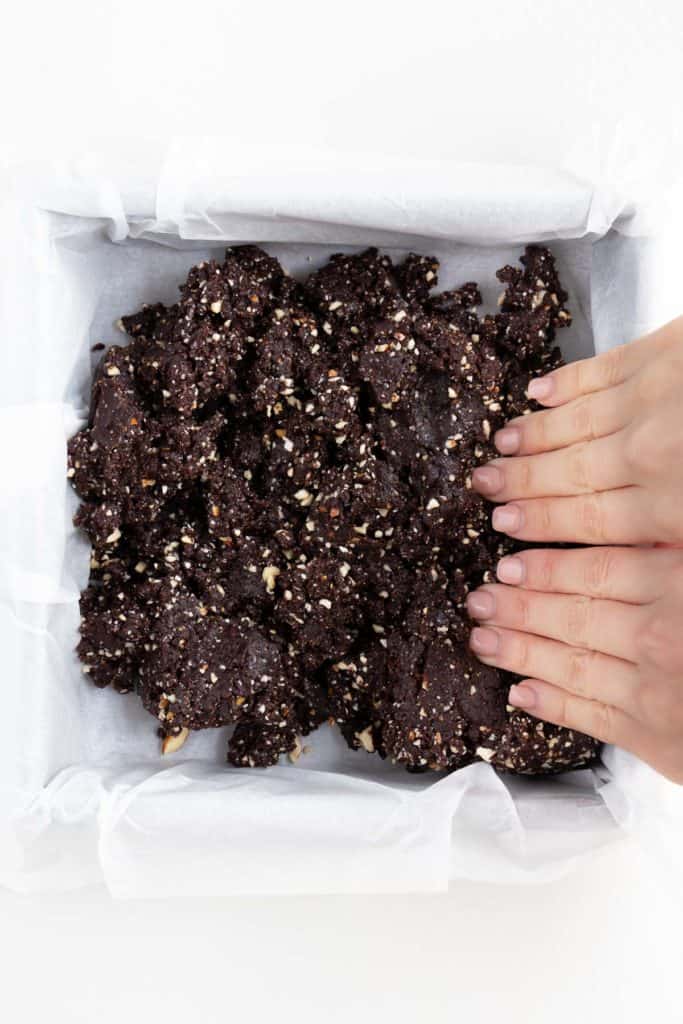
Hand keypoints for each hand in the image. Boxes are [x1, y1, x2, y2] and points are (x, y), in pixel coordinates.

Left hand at [466, 546, 682, 783]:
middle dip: (518, 606)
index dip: (546, 565)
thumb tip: (629, 534)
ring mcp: (656, 692)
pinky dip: (551, 703)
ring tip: (483, 638)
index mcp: (682, 584)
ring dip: (518, 650)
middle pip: (572, 614)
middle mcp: (663, 636)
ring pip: (569, 663)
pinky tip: (521, 692)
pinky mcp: (657, 742)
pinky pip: (591, 718)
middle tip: (479, 597)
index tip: (508, 560)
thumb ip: (670, 557)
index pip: (597, 569)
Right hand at [470, 317, 682, 544]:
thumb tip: (642, 555)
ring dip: (533, 434)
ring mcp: (653, 397)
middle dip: (519, 481)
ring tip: (501, 443)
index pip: (590, 520)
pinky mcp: (665, 350)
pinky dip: (566, 381)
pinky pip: (600, 370)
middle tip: (484, 484)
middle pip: (571, 473)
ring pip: (577, 422)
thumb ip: (674, 542)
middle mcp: (650, 453)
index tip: (505, 525)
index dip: (540, 524)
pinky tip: (540, 390)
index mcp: (674, 507)